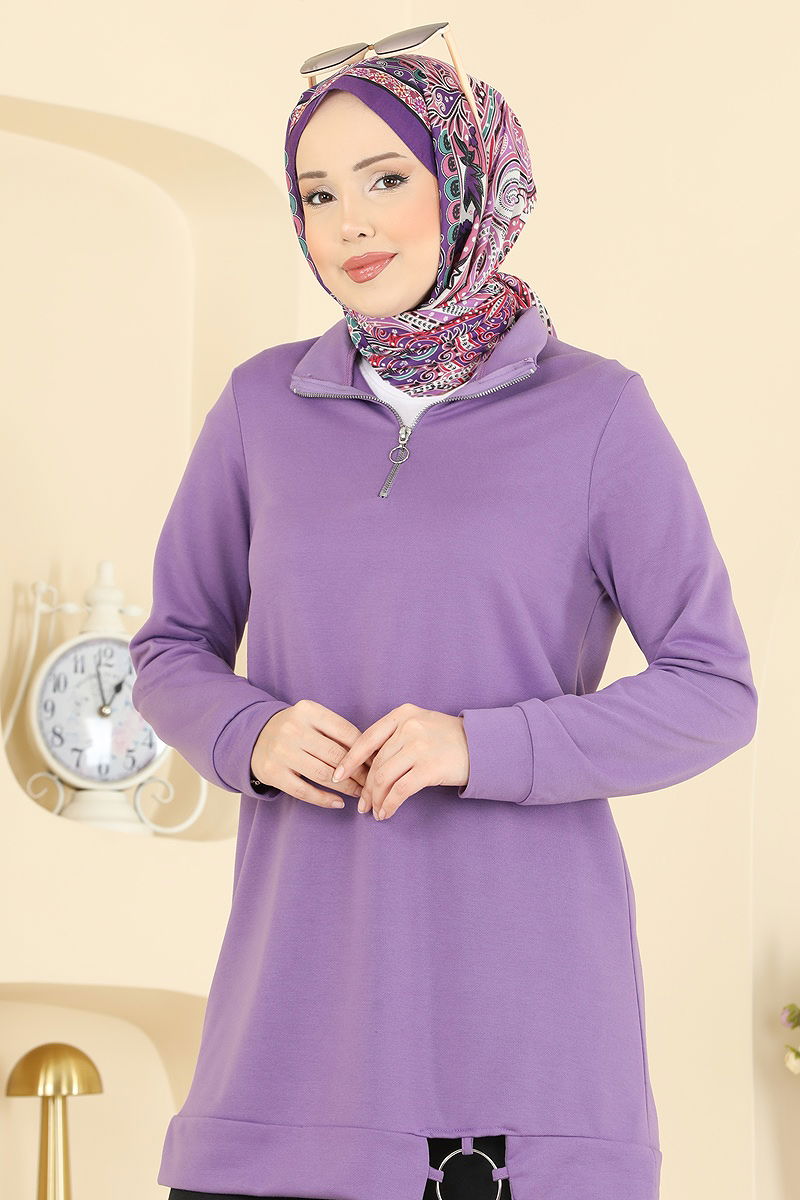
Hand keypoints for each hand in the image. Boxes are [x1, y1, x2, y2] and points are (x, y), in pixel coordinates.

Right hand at [251, 698, 375, 808]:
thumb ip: (337, 731)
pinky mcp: (272, 772)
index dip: (366, 751)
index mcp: (308, 711)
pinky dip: (324, 799)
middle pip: (337, 755)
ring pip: (323, 774)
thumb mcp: (313, 719)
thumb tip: (373, 755)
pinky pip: (304, 791)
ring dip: (346, 787)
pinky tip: (338, 802)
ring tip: (359, 793)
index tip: (377, 763)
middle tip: (371, 783)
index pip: (346, 732)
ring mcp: (281, 751)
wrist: (255, 736)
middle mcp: (293, 729)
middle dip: (359, 772)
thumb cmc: (296, 729)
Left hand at [331, 704, 469, 820]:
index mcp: (402, 714)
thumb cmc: (447, 738)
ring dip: (376, 799)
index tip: (337, 776)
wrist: (482, 745)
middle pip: (375, 763)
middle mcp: (409, 727)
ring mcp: (420, 747)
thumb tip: (365, 766)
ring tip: (374, 811)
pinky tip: (387, 813)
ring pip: (384, 778)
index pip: (366, 738)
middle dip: (366, 788)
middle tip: (362, 804)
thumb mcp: (419, 724)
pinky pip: (400, 790)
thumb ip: (394, 737)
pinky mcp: (430, 768)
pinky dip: (390, 804)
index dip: (349, 760)